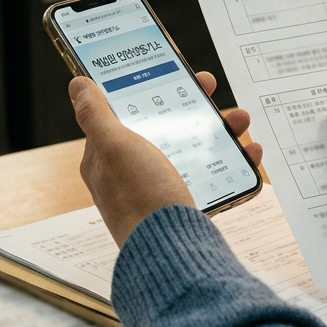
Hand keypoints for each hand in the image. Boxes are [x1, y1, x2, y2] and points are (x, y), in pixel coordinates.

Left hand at [72, 71, 262, 245]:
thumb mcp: (115, 147)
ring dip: (218, 130)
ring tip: (240, 121)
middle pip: (163, 127)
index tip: (174, 71)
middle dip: (192, 107)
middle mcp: (132, 173)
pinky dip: (233, 162)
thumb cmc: (140, 200)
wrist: (172, 256)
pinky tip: (249, 154)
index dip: (148, 88)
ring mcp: (159, 189)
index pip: (125, 112)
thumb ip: (96, 115)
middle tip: (212, 90)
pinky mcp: (185, 205)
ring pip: (192, 148)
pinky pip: (212, 176)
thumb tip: (78, 86)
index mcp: (107, 158)